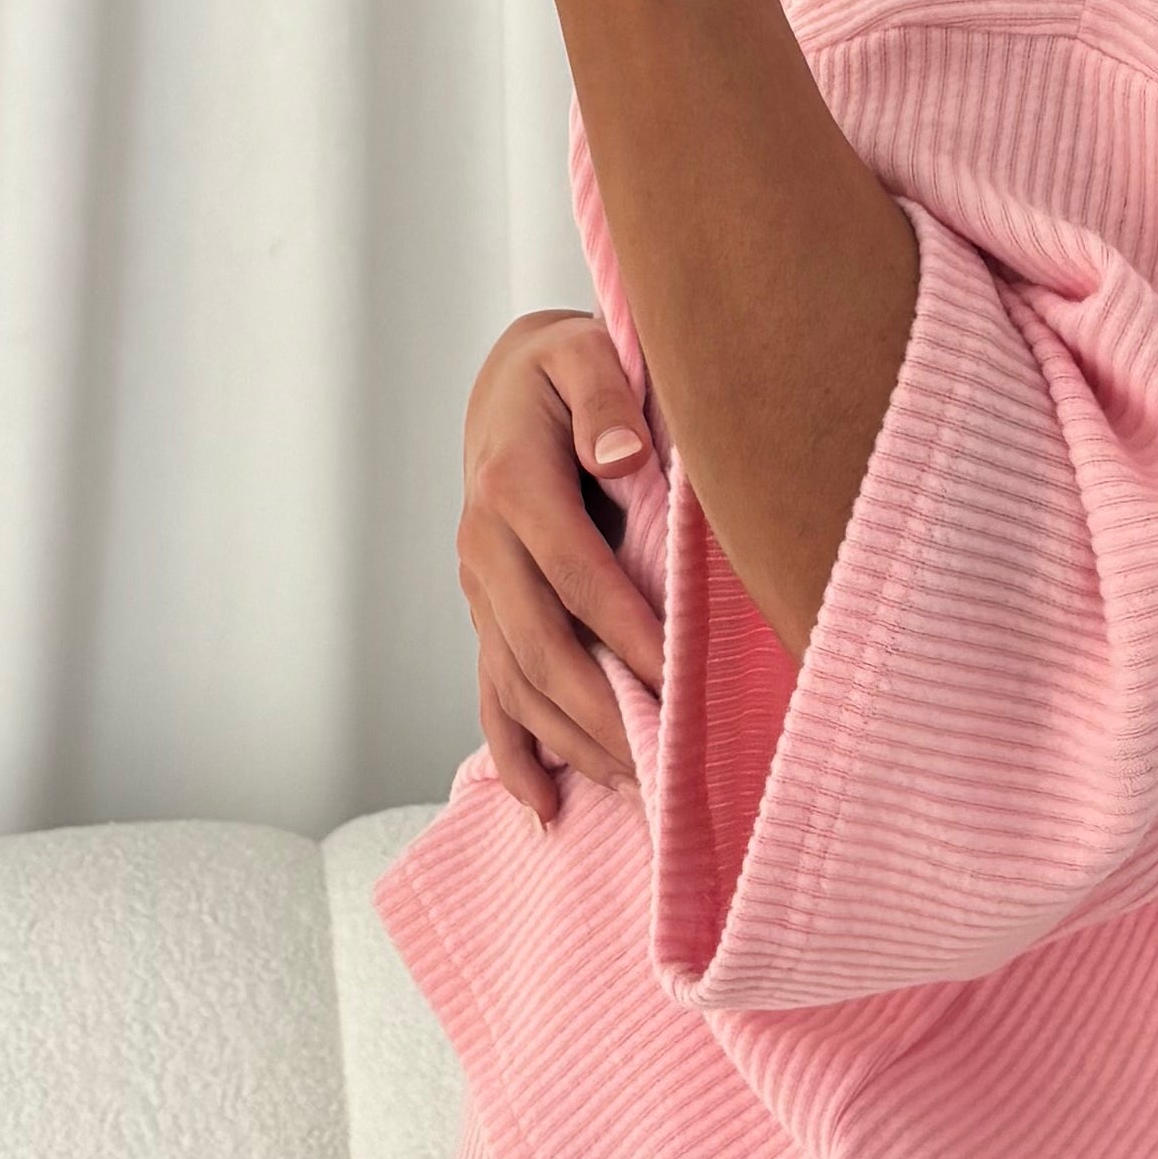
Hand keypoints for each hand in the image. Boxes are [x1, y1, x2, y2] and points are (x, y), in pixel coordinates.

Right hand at [457, 307, 664, 824]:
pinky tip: (544, 805)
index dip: (626, 631)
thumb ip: (603, 399)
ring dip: (570, 740)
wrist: (508, 384)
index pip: (576, 574)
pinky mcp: (485, 610)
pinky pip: (491, 690)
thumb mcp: (583, 353)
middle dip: (601, 710)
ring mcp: (480, 585)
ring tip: (633, 787)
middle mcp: (485, 544)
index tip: (678, 681)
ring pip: (517, 680)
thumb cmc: (564, 369)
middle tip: (662, 764)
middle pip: (541, 645)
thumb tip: (622, 454)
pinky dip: (514, 751)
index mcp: (513, 485)